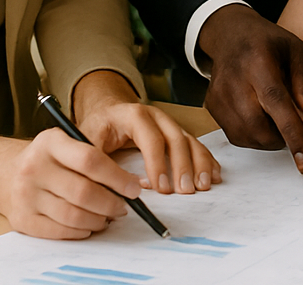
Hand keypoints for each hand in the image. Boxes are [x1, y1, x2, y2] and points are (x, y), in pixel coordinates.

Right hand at [0, 128, 144, 239]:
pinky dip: (80, 231)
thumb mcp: (65, 144)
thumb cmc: (48, 160)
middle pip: (83, 192)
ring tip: (108, 217)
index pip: (91, 160)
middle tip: (123, 207)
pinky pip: (59, 230)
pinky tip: (89, 226)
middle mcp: (34, 167)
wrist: (4, 174)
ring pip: (73, 215)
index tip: (134, 188)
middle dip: (111, 203)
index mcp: (50, 142)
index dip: (118, 177)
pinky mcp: (21, 219)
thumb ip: (94, 157)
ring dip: (98, 220)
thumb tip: (131, 184)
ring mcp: (25, 194)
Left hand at [73, 70, 219, 194]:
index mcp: (134, 115)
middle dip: (183, 166)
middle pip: (176, 139)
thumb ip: (97, 163)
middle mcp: (157, 116)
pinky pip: (196, 145)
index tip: (160, 188)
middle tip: (185, 191)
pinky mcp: (176, 133)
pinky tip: (213, 175)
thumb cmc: (98, 127)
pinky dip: (207, 160)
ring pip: (190, 141)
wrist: (106, 111)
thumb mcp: (88, 141)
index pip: (151, 139)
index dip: (157, 163)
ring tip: (203, 185)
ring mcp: (169, 124)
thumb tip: (109, 190)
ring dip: (200, 164)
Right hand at [199, 4, 302, 175]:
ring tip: (277, 118)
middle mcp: (234, 80)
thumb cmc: (269, 43)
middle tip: (295, 124)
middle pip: (259, 127)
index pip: (276, 103)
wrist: (231, 34)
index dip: (292, 135)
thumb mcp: (298, 52)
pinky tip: (261, 117)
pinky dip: (254, 136)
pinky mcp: (211, 106)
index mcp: (259, 62)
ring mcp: (219, 95)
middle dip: (282, 138)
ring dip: (269, 138)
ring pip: (247, 137)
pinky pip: (236, 135)